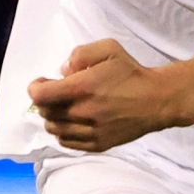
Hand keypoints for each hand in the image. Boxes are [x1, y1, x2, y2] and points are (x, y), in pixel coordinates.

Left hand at [29, 39, 185, 152]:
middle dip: (45, 101)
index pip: (40, 95)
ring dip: (53, 118)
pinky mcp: (98, 144)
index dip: (36, 87)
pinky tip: (73, 122)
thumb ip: (80, 54)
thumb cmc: (131, 72)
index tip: (43, 82)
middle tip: (57, 93)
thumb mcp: (108, 49)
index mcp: (83, 88)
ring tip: (65, 108)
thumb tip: (63, 72)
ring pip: (54, 129)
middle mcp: (83, 112)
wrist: (157, 100)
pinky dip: (64, 133)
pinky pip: (67, 143)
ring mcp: (91, 132)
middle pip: (45, 113)